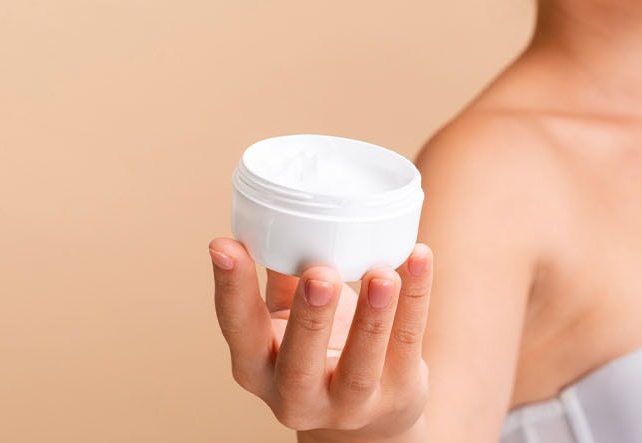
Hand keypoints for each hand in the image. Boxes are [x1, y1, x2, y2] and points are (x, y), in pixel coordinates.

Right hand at [209, 238, 433, 440]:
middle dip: (310, 318)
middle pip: (299, 364)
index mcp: (257, 368)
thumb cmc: (320, 349)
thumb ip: (284, 276)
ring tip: (381, 276)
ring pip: (361, 367)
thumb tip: (279, 214)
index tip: (224, 245)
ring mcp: (349, 404)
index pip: (238, 330)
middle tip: (320, 274)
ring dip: (372, 318)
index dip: (231, 289)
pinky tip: (418, 259)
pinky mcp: (397, 394)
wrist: (370, 414)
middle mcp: (296, 396)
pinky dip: (415, 300)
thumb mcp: (289, 320)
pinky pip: (408, 344)